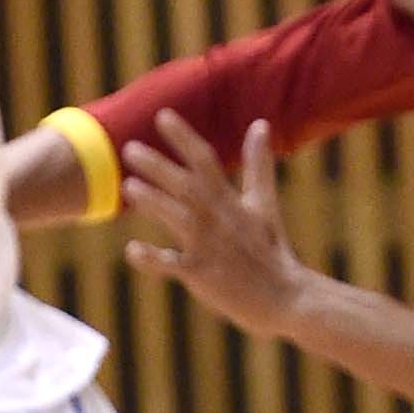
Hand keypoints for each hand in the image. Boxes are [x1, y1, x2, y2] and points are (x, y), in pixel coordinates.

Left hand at [122, 113, 307, 338]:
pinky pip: (172, 265)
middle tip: (129, 147)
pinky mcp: (201, 274)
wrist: (284, 296)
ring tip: (128, 186)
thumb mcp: (264, 203)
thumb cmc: (270, 250)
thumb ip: (258, 165)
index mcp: (230, 200)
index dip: (183, 137)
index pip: (205, 160)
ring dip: (154, 201)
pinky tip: (132, 250)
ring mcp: (209, 246)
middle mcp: (217, 218)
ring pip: (178, 218)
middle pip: (186, 185)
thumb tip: (261, 124)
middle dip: (158, 166)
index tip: (162, 116)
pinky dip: (152, 259)